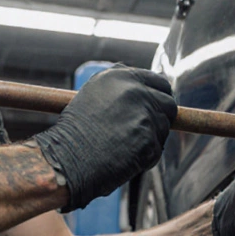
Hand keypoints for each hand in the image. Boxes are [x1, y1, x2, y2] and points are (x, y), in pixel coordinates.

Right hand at [33, 65, 176, 210]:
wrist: (66, 159)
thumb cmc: (75, 130)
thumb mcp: (93, 94)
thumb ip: (122, 86)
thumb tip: (147, 83)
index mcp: (121, 76)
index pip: (159, 82)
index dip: (159, 97)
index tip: (156, 107)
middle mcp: (135, 91)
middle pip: (168, 103)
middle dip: (161, 117)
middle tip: (144, 130)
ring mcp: (145, 115)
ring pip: (163, 128)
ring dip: (150, 138)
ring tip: (122, 145)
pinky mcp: (150, 140)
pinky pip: (156, 149)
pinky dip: (144, 157)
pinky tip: (122, 158)